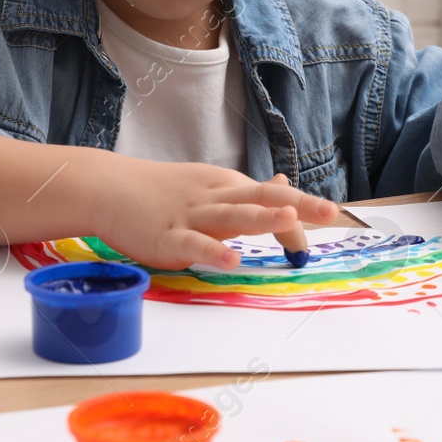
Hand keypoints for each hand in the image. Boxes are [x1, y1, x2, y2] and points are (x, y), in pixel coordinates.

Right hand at [93, 160, 333, 270]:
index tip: (324, 226)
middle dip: (298, 205)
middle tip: (331, 212)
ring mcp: (192, 217)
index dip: (300, 213)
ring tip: (289, 218)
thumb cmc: (163, 192)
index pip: (272, 196)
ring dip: (261, 216)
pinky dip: (213, 250)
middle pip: (261, 197)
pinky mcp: (168, 237)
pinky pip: (194, 244)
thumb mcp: (211, 184)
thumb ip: (247, 191)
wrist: (109, 188)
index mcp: (227, 187)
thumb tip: (283, 182)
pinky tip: (231, 259)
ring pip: (232, 215)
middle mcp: (215, 198)